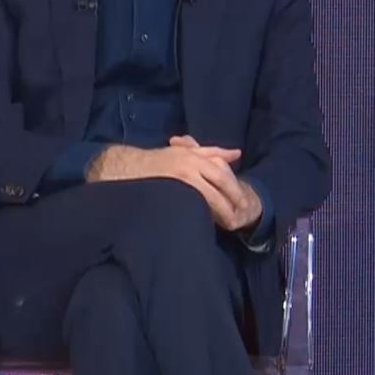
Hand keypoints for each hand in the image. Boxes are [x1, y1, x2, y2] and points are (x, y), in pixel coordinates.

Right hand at [87, 139, 260, 230]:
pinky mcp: (169, 195)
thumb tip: (236, 154)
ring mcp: (178, 182)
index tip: (244, 204)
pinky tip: (207, 221)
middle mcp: (187, 168)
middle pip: (217, 190)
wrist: (130, 167)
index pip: (222, 176)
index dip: (235, 191)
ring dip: (218, 213)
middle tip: (239, 220)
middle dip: (230, 206)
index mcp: (193, 157)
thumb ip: (212, 152)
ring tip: (228, 224)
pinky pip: (191, 206)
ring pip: (206, 200)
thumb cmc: (161, 160)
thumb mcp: (186, 151)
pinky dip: (202, 214)